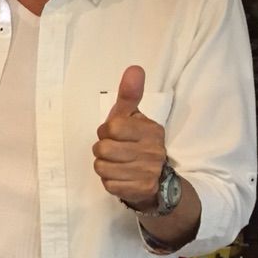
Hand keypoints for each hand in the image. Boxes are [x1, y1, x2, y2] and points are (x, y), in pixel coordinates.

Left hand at [93, 65, 166, 209]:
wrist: (156, 180)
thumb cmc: (135, 142)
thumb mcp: (132, 117)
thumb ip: (130, 94)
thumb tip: (134, 68)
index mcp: (151, 130)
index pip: (112, 127)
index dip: (106, 131)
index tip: (114, 134)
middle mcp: (153, 151)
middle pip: (102, 148)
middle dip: (102, 149)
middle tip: (114, 151)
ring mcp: (148, 172)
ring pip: (102, 166)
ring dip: (104, 166)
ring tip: (117, 164)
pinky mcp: (140, 190)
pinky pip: (108, 184)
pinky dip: (109, 181)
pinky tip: (121, 177)